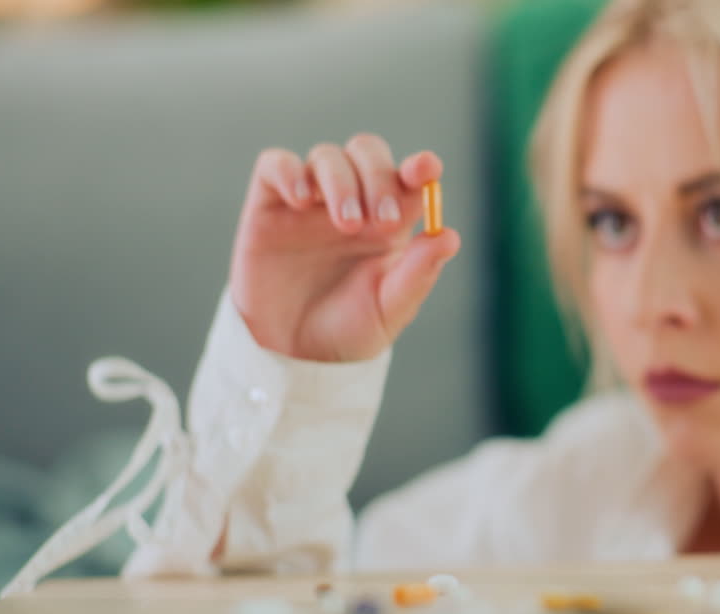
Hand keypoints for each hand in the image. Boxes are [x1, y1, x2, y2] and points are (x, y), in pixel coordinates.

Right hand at [229, 133, 459, 362]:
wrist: (295, 355)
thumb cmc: (350, 330)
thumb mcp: (390, 309)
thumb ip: (419, 273)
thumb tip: (450, 236)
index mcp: (389, 221)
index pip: (408, 177)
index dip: (420, 167)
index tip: (426, 169)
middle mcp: (352, 201)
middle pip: (367, 153)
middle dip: (379, 176)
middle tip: (382, 221)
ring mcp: (310, 201)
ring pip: (327, 156)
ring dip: (341, 182)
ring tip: (346, 225)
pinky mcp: (268, 206)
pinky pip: (275, 164)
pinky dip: (289, 171)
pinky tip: (301, 200)